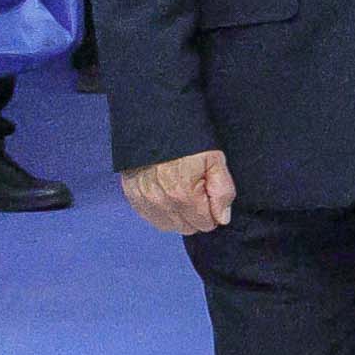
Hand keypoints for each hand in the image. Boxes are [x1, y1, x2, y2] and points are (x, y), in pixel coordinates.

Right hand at [120, 148, 235, 233]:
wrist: (155, 126)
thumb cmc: (189, 143)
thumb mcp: (215, 161)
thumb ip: (222, 191)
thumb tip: (222, 219)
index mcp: (183, 196)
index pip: (205, 224)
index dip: (212, 211)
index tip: (209, 194)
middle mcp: (161, 203)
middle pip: (187, 228)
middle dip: (196, 215)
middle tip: (197, 191)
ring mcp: (144, 201)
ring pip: (169, 226)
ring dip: (179, 216)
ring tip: (183, 193)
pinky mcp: (132, 197)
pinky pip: (151, 218)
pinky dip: (162, 212)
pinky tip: (168, 196)